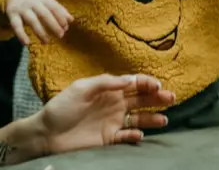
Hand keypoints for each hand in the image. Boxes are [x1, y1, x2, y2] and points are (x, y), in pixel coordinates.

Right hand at [6, 0, 72, 44]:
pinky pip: (16, 26)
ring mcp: (22, 9)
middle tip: (60, 35)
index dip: (60, 17)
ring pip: (32, 21)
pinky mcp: (12, 15)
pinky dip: (21, 35)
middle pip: (44, 14)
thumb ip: (59, 9)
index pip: (54, 7)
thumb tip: (71, 20)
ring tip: (46, 42)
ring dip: (40, 32)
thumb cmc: (34, 0)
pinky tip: (26, 43)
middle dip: (53, 25)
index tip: (66, 27)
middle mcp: (33, 3)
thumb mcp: (46, 0)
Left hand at [38, 74, 175, 153]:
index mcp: (108, 89)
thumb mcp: (81, 88)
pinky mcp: (108, 138)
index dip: (146, 83)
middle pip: (140, 100)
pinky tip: (140, 134)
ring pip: (138, 118)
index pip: (133, 83)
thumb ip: (105, 83)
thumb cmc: (61, 107)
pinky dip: (135, 135)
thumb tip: (129, 79)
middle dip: (157, 98)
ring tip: (165, 119)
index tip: (158, 86)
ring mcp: (112, 121)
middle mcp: (113, 104)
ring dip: (152, 118)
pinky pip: (126, 136)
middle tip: (171, 98)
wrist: (47, 133)